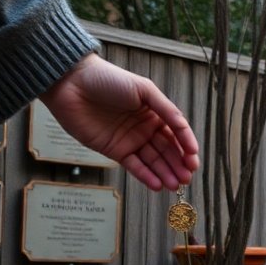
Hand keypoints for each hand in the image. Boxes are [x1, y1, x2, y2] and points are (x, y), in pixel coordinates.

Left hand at [39, 54, 199, 190]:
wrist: (73, 84)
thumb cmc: (108, 79)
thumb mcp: (144, 90)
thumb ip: (166, 110)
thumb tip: (185, 130)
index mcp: (155, 112)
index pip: (176, 133)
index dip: (186, 146)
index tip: (193, 159)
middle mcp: (145, 128)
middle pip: (166, 150)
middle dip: (178, 164)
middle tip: (187, 178)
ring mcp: (130, 140)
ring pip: (153, 161)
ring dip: (165, 173)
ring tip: (176, 185)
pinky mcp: (114, 150)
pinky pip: (134, 166)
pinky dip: (146, 176)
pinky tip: (157, 185)